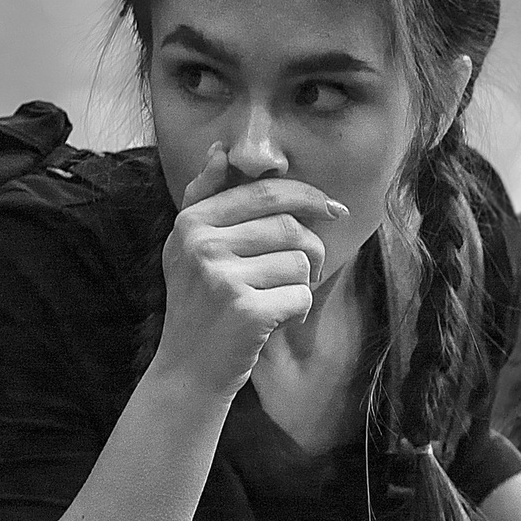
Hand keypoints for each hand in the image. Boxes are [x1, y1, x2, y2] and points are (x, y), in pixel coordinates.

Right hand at [158, 145, 349, 400]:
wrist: (188, 371)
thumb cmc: (199, 305)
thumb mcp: (187, 248)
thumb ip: (203, 197)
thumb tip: (220, 149)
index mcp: (191, 223)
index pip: (264, 192)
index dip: (307, 196)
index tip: (333, 209)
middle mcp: (202, 245)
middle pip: (289, 226)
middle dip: (312, 247)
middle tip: (310, 268)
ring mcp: (223, 278)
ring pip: (299, 261)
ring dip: (302, 283)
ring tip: (280, 300)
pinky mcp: (247, 311)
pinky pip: (301, 294)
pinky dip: (299, 310)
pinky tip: (279, 322)